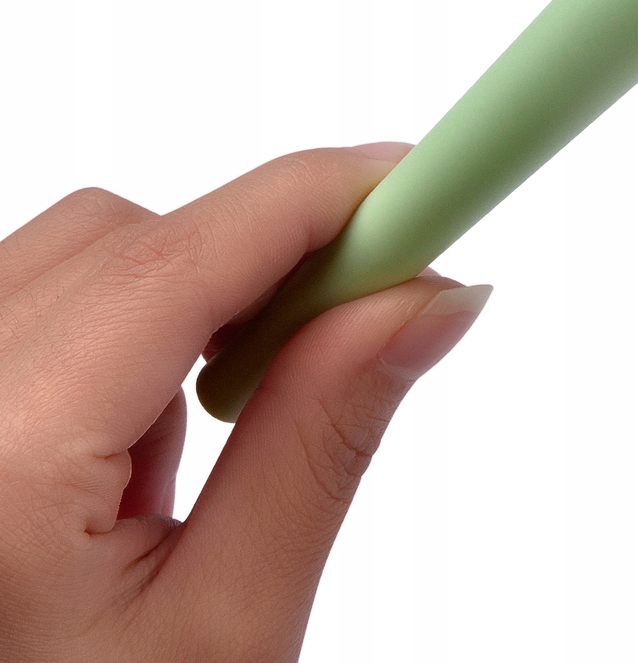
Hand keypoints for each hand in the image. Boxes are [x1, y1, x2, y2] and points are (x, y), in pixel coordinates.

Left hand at [0, 146, 490, 661]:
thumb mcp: (222, 635)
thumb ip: (324, 437)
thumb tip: (431, 299)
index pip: (185, 254)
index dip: (325, 196)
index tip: (430, 187)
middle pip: (128, 235)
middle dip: (262, 256)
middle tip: (365, 321)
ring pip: (77, 257)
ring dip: (183, 303)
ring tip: (210, 447)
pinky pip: (28, 303)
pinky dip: (114, 338)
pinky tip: (128, 458)